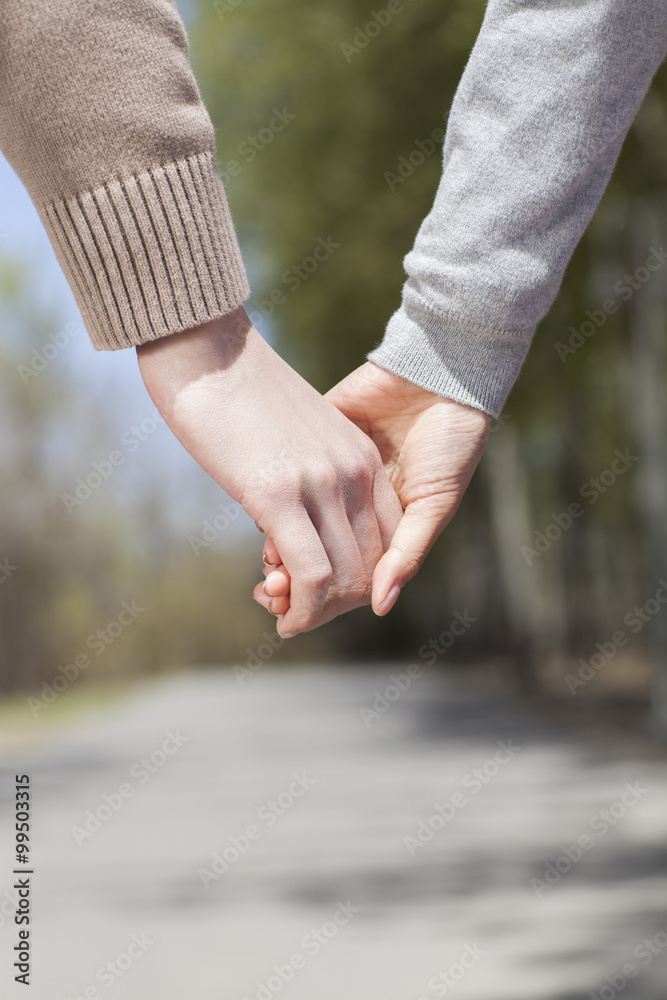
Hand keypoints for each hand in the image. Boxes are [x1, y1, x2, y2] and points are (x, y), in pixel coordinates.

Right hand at [137, 311, 401, 637]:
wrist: (205, 345)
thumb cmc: (237, 390)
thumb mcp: (295, 436)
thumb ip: (308, 477)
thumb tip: (290, 521)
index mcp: (361, 457)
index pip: (384, 540)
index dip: (355, 578)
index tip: (318, 591)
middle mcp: (355, 473)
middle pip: (367, 567)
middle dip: (334, 605)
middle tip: (294, 614)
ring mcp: (322, 484)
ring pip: (342, 580)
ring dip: (315, 614)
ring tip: (282, 619)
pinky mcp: (281, 496)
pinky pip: (312, 577)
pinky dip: (302, 613)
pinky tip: (283, 622)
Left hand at [256, 362, 490, 619]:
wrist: (438, 372)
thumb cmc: (452, 442)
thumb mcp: (435, 503)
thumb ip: (408, 551)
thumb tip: (381, 606)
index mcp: (385, 526)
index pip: (346, 578)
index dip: (322, 602)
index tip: (293, 616)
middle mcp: (353, 507)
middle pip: (314, 558)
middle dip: (293, 584)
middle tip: (269, 595)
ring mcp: (329, 477)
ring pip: (292, 526)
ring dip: (278, 551)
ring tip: (265, 567)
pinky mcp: (311, 445)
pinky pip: (282, 483)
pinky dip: (270, 506)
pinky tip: (261, 519)